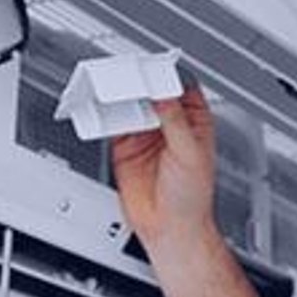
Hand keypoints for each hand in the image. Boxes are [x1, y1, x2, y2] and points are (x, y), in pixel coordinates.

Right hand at [109, 80, 217, 250]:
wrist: (170, 228)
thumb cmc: (193, 198)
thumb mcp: (190, 154)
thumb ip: (175, 121)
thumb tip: (163, 94)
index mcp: (194, 122)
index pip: (180, 86)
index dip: (167, 74)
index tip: (153, 67)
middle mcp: (169, 124)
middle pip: (151, 91)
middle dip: (139, 81)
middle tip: (127, 74)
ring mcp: (145, 135)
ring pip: (130, 104)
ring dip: (120, 95)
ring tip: (112, 87)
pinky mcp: (124, 147)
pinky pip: (111, 123)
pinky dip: (104, 114)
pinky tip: (102, 109)